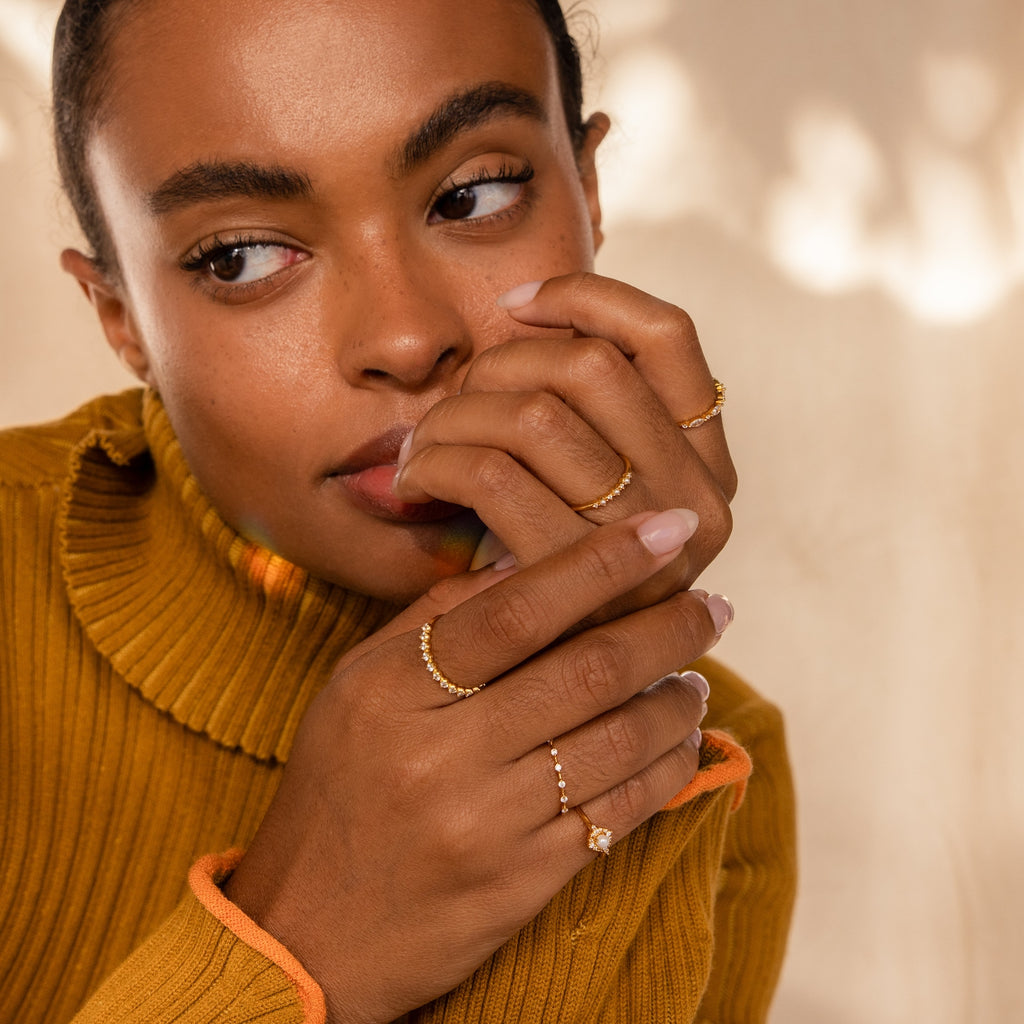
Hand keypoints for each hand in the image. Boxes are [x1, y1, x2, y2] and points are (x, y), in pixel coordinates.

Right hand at [224, 510, 727, 1022]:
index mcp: (394, 689)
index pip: (517, 608)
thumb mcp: (360, 685)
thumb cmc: (338, 786)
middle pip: (586, 670)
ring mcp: (487, 823)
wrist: (309, 929)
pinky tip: (682, 741)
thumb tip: (528, 557)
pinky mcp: (524, 881)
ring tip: (696, 676)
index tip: (666, 529)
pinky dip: (667, 767)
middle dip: (669, 627)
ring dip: (677, 700)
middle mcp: (442, 753)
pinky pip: (620, 811)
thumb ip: (437, 615)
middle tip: (713, 605)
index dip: (602, 561)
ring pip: (618, 739)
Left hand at [391, 272, 735, 603]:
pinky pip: (489, 473)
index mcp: (707, 460)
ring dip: (456, 414)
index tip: (515, 305)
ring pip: (534, 414)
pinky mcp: (576, 579)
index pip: (668, 335)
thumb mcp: (593, 487)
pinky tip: (416, 478)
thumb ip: (588, 413)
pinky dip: (436, 460)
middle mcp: (694, 497)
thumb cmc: (552, 566)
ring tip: (424, 441)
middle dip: (501, 363)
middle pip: (589, 366)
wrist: (544, 697)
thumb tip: (525, 311)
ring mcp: (643, 542)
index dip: (586, 297)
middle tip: (458, 397)